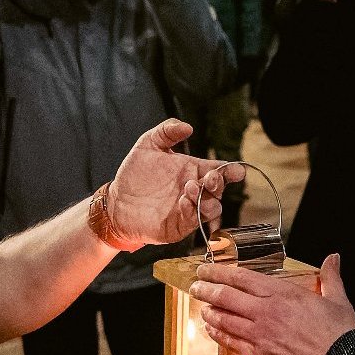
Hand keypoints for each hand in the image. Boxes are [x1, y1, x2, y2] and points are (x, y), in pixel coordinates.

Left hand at [106, 120, 246, 248]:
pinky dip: (192, 212)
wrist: (116, 201)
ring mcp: (188, 210)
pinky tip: (182, 201)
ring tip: (190, 188)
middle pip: (219, 190)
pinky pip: (193, 222)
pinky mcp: (179, 226)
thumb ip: (167, 131)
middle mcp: (195, 191)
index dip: (231, 170)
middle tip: (210, 178)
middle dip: (219, 183)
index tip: (237, 171)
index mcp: (194, 170)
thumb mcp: (148, 144)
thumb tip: (188, 127)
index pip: (220, 170)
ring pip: (212, 209)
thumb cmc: (135, 174)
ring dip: (207, 200)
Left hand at [191, 254, 354, 354]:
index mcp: (282, 294)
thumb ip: (330, 277)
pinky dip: (218, 335)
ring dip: (209, 312)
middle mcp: (266, 312)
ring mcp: (260, 335)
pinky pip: (231, 342)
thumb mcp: (337, 299)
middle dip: (206, 289)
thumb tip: (334, 258)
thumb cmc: (341, 335)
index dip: (219, 272)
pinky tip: (212, 331)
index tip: (206, 269)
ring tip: (202, 307)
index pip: (241, 278)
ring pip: (224, 319)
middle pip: (226, 297)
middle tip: (196, 286)